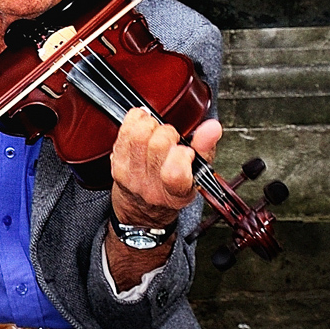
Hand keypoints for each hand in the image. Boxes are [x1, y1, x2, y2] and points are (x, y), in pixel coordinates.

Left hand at [110, 110, 221, 225]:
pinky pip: (125, 130)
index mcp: (176, 193)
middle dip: (169, 133)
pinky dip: (136, 121)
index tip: (186, 151)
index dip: (182, 153)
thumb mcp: (196, 175)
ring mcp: (131, 176)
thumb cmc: (172, 188)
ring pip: (140, 134)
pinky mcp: (116, 164)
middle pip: (158, 144)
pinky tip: (144, 126)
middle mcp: (151, 188)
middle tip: (171, 141)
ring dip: (152, 125)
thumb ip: (205, 149)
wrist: (142, 207)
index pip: (174, 172)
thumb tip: (212, 127)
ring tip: (157, 133)